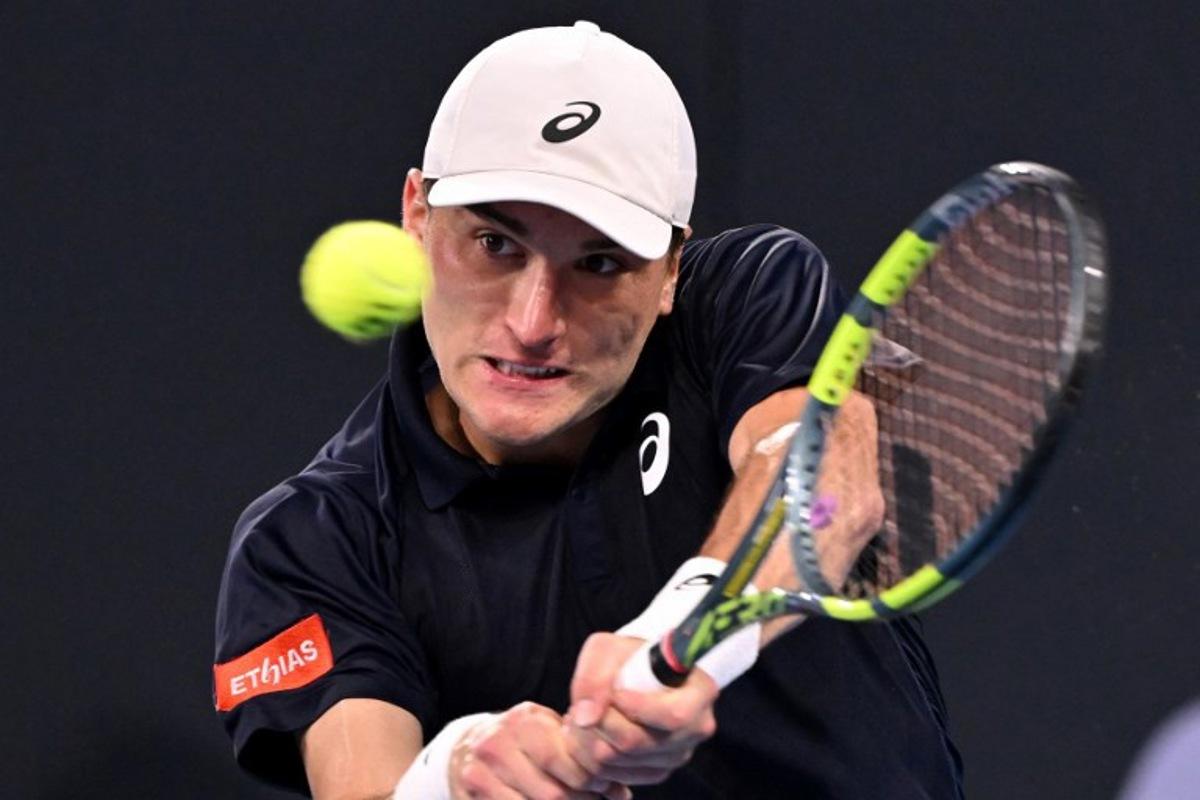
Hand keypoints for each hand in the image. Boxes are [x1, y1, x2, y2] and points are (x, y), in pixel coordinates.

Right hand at [447, 701, 629, 799]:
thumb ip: (583, 754)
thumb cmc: (525, 742)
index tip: (606, 788)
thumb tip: (621, 793)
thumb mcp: (551, 734)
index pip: (564, 759)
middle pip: (552, 792)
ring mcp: (480, 771)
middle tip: (596, 799)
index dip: (591, 779)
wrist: (469, 748)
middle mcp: (498, 742)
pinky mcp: (474, 792)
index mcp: (524, 721)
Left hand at [566, 633, 718, 785]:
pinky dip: (590, 758)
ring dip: (586, 741)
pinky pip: (613, 776)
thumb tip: (586, 716)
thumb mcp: (608, 648)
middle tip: (577, 708)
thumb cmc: (628, 656)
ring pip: (617, 762)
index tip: (613, 691)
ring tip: (580, 718)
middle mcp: (695, 729)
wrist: (636, 672)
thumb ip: (595, 675)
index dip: (634, 707)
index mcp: (700, 692)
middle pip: (635, 743)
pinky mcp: (656, 771)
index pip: (672, 715)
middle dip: (596, 724)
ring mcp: (677, 755)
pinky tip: (589, 734)